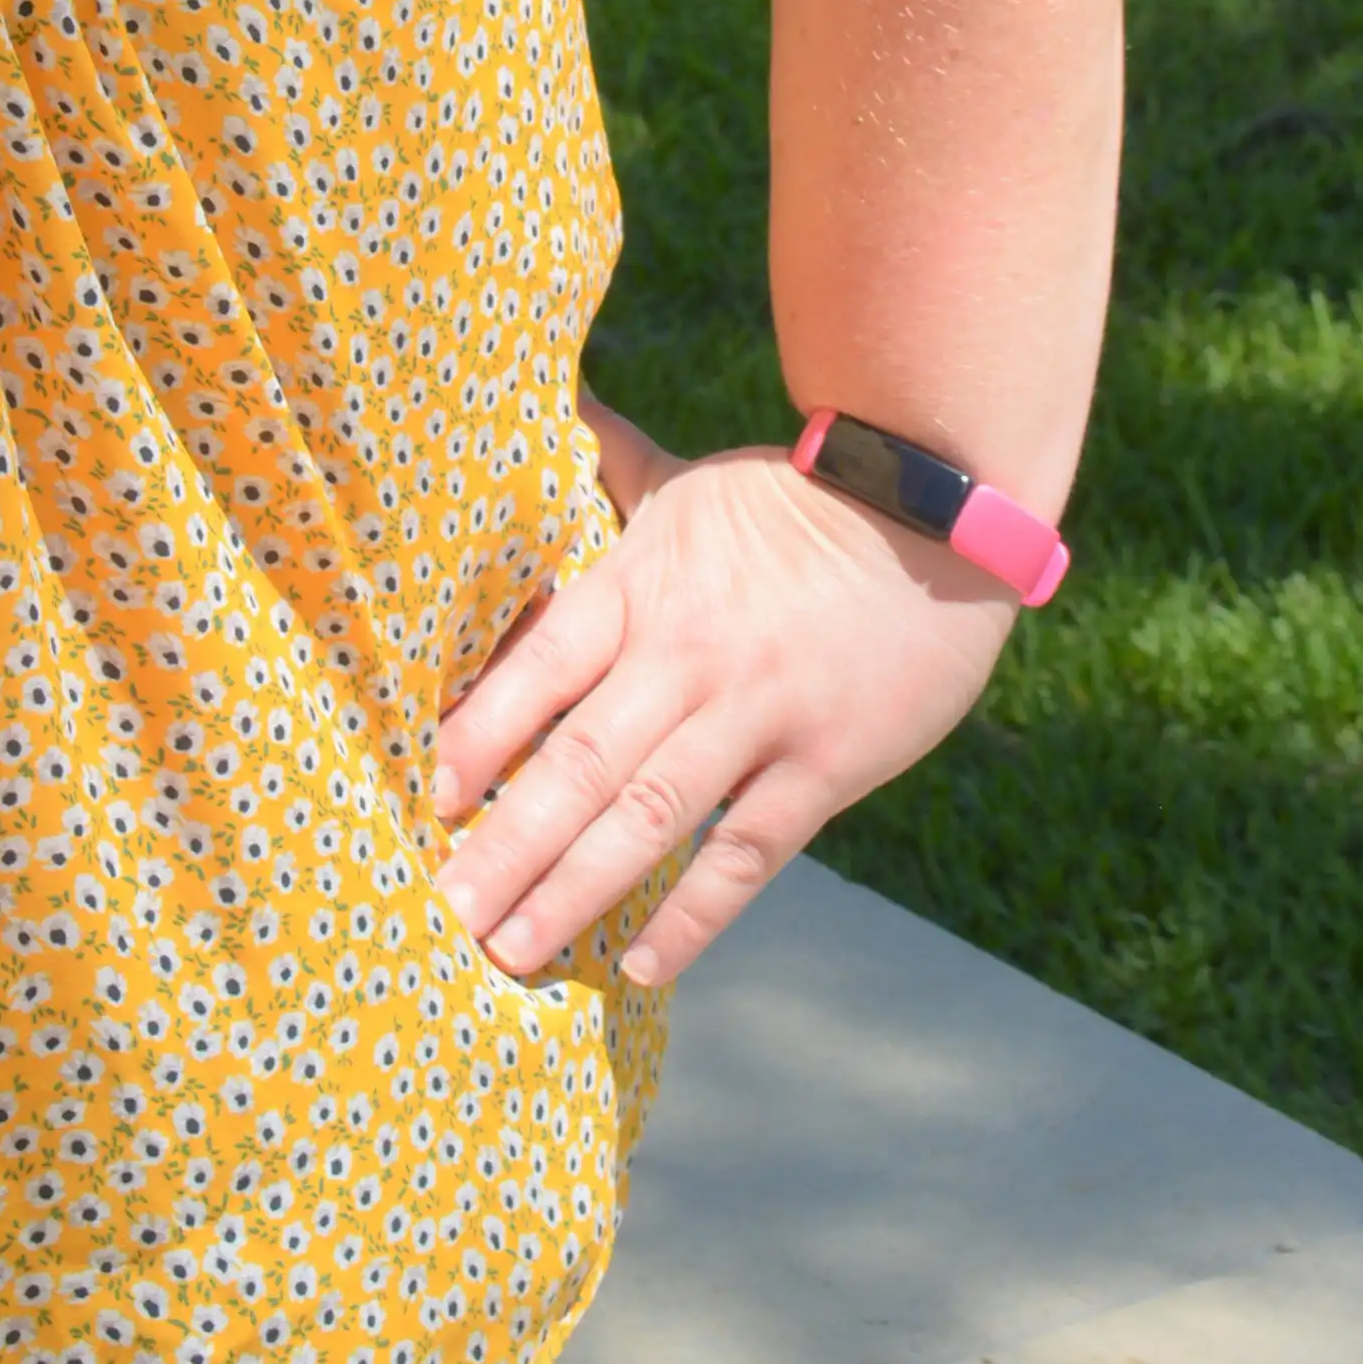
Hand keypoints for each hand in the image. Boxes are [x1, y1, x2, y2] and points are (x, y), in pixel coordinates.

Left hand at [427, 392, 1014, 987]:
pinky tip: (642, 965)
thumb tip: (544, 398)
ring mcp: (758, 717)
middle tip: (446, 910)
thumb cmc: (794, 498)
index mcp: (640, 587)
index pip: (540, 670)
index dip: (480, 733)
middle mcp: (687, 659)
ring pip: (652, 819)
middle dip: (507, 842)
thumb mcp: (684, 480)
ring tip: (514, 949)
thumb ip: (603, 461)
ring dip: (577, 890)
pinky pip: (748, 854)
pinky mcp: (826, 766)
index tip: (426, 795)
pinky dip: (694, 914)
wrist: (936, 510)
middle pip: (581, 763)